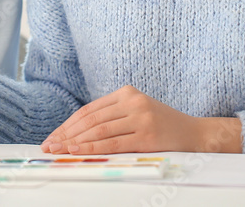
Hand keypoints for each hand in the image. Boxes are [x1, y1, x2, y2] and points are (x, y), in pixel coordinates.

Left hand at [40, 85, 242, 154]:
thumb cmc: (162, 126)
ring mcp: (140, 117)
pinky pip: (113, 143)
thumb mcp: (137, 113)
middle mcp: (132, 101)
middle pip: (91, 119)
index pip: (89, 110)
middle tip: (49, 146)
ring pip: (99, 130)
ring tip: (59, 151)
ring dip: (75, 142)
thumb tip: (75, 135)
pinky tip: (78, 152)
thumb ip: (112, 118)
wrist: (195, 134)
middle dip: (67, 134)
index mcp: (127, 93)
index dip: (68, 124)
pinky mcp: (147, 135)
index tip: (53, 136)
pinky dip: (93, 148)